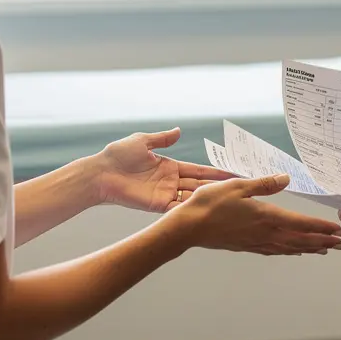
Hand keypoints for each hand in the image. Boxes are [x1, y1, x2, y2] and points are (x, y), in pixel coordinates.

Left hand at [94, 128, 234, 212]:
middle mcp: (171, 181)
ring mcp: (165, 194)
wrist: (100, 173)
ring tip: (229, 201)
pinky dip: (191, 208)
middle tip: (240, 190)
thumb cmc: (118, 155)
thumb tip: (178, 130)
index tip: (233, 172)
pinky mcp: (157, 205)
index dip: (215, 172)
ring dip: (208, 199)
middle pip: (200, 184)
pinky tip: (207, 209)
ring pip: (192, 197)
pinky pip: (178, 208)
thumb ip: (162, 138)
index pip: (198, 170)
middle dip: (218, 187)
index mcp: (170, 166)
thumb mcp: (142, 141)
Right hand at [171, 174, 340, 255]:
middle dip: (322, 241)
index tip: (337, 231)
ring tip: (324, 250)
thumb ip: (265, 183)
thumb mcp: (238, 185)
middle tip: (340, 245)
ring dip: (309, 249)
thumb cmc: (211, 204)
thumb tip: (286, 178)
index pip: (302, 224)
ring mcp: (257, 242)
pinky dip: (290, 251)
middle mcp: (266, 233)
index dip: (321, 228)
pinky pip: (276, 251)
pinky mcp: (247, 246)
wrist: (189, 227)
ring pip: (290, 248)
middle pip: (301, 240)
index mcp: (267, 217)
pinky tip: (293, 251)